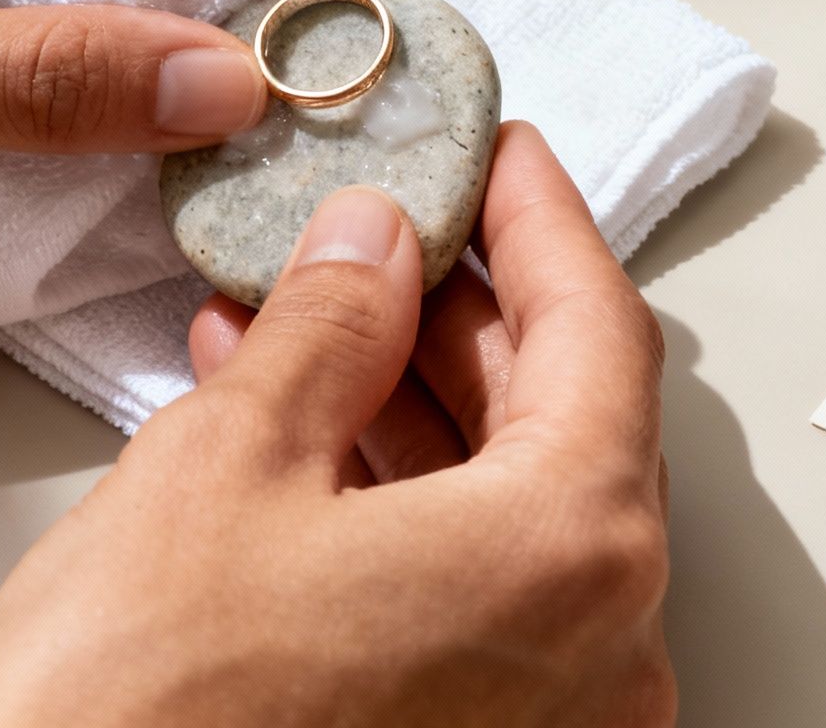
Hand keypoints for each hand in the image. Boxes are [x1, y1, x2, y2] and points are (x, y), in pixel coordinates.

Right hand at [0, 122, 675, 726]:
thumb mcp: (227, 466)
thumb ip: (329, 326)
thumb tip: (370, 246)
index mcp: (569, 555)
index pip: (598, 330)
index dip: (538, 220)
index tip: (496, 155)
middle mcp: (598, 651)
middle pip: (561, 419)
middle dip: (456, 310)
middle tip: (388, 227)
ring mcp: (547, 720)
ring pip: (505, 504)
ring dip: (409, 400)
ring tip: (306, 318)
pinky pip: (466, 589)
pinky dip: (394, 500)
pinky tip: (296, 433)